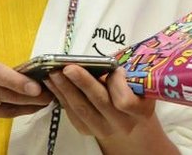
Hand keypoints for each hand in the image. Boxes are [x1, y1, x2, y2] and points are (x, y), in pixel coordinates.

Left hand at [43, 65, 158, 140]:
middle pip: (99, 102)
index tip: (114, 69)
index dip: (118, 84)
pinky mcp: (86, 131)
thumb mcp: (138, 86)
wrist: (129, 125)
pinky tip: (52, 84)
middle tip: (67, 67)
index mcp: (139, 111)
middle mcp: (121, 124)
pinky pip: (71, 113)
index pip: (125, 101)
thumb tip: (101, 61)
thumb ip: (124, 76)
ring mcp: (103, 129)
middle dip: (82, 82)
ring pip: (81, 108)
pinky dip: (61, 97)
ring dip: (65, 89)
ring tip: (53, 73)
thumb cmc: (134, 96)